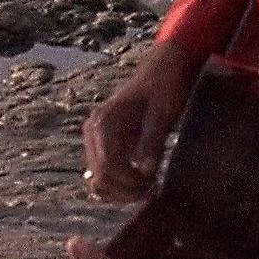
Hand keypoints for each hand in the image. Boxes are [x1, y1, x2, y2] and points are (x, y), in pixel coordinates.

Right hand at [82, 41, 198, 202]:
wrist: (164, 67)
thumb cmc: (165, 86)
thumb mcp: (163, 113)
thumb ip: (152, 142)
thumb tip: (146, 172)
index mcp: (104, 123)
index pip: (108, 168)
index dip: (131, 183)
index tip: (155, 183)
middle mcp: (94, 131)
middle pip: (100, 178)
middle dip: (127, 191)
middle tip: (154, 188)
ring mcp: (96, 138)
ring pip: (99, 180)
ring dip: (122, 191)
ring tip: (149, 186)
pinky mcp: (105, 143)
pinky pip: (105, 173)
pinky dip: (120, 184)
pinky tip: (142, 180)